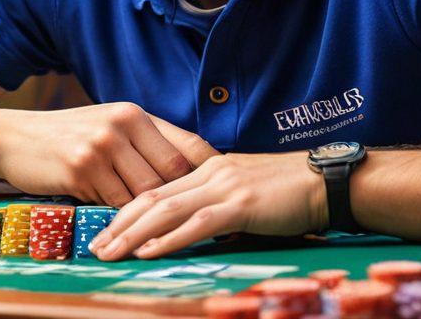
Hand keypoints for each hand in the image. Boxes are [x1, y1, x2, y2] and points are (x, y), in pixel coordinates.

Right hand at [0, 103, 217, 206]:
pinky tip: (117, 218)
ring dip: (148, 211)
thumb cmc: (68, 137)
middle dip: (180, 198)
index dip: (210, 171)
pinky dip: (119, 215)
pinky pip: (115, 203)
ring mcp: (102, 146)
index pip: (188, 144)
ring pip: (145, 192)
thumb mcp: (108, 126)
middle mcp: (122, 125)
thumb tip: (190, 168)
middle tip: (193, 218)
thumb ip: (144, 141)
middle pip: (172, 172)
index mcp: (135, 114)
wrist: (13, 139)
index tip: (224, 190)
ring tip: (156, 224)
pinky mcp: (82, 169)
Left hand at [89, 151, 327, 259]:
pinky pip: (198, 223)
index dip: (125, 210)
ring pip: (166, 209)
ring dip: (133, 234)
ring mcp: (224, 187)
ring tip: (110, 252)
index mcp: (208, 169)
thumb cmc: (289, 191)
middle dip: (118, 225)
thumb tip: (195, 224)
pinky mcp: (241, 205)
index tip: (104, 231)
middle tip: (95, 248)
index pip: (156, 188)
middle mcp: (209, 174)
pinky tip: (149, 251)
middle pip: (151, 198)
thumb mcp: (245, 190)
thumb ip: (218, 201)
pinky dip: (169, 238)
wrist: (325, 180)